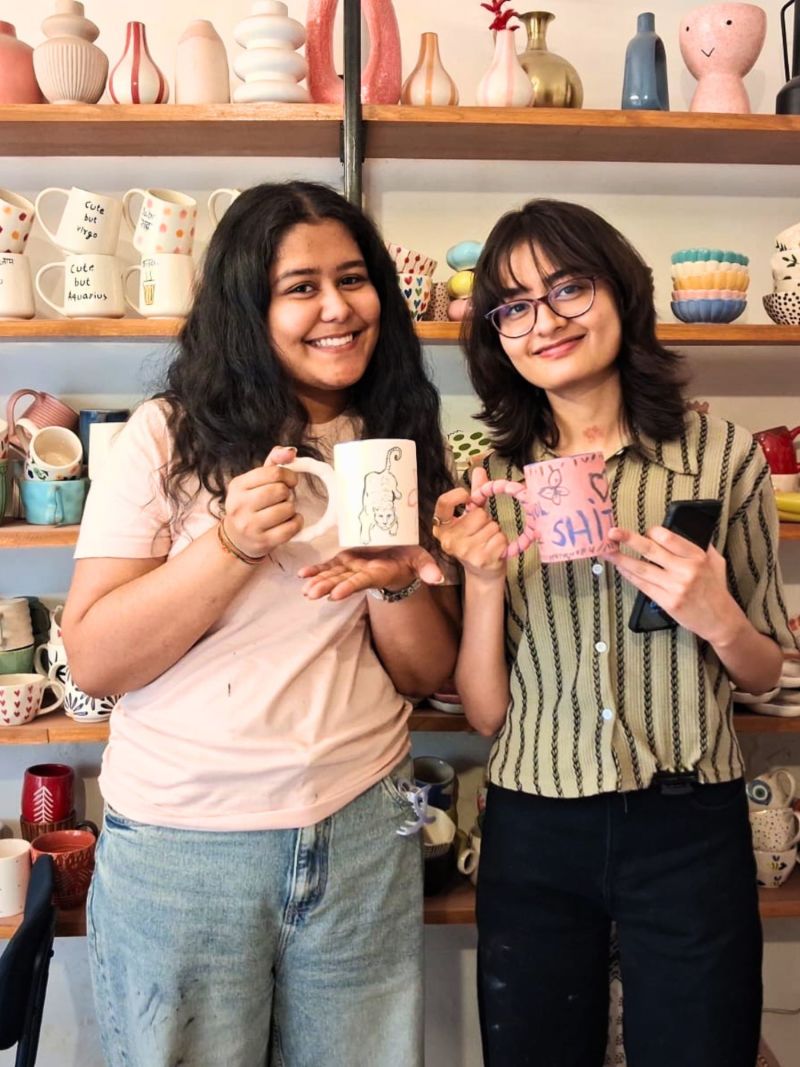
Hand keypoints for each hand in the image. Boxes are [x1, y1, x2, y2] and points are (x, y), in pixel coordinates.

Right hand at [221, 446, 302, 557]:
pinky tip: (288, 522)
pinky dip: (296, 523)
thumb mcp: (255, 481)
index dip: (288, 475)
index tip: (289, 481)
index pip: (273, 472)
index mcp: (238, 485)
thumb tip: (291, 451)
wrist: (237, 538)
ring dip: (291, 509)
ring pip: (288, 509)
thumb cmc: (251, 504)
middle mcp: (239, 505)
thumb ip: (273, 462)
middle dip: (288, 493)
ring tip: (282, 511)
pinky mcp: (262, 542)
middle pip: (281, 490)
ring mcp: (250, 526)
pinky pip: (292, 528)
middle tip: (282, 498)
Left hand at [298, 545, 443, 600]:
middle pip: (342, 581)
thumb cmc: (409, 559)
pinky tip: (302, 574)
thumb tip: (437, 577)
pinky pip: (328, 566)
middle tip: (311, 594)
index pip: (361, 581)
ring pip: (332, 575)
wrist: (399, 558)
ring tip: (305, 589)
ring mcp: (351, 567)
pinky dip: (315, 570)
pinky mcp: (345, 560)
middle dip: (326, 586)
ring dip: (318, 581)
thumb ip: (427, 568)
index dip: (348, 587)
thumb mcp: (420, 561)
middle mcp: (362, 573)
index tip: (334, 595)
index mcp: (378, 573)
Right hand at [432, 468, 507, 578]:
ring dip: (496, 532)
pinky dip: (502, 543)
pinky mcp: (480, 559)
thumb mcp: (472, 518)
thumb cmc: (476, 541)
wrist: (482, 573)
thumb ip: (476, 493)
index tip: (468, 496)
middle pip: (478, 514)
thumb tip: (479, 469)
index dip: (457, 495)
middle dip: (486, 520)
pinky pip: (500, 538)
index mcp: (443, 527)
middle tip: (481, 532)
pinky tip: (494, 550)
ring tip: (488, 542)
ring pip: (492, 526)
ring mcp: (464, 551)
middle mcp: (449, 540)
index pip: (443, 503)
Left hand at [601, 525, 735, 641]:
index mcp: (696, 556)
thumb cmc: (716, 589)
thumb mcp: (715, 562)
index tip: (645, 533)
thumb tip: (681, 532)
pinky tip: (621, 569)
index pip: (667, 537)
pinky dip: (629, 576)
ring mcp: (675, 587)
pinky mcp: (667, 602)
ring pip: (641, 569)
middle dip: (628, 539)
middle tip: (612, 532)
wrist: (721, 620)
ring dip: (621, 559)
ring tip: (607, 552)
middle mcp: (685, 570)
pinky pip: (643, 585)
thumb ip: (699, 546)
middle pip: (650, 550)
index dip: (651, 532)